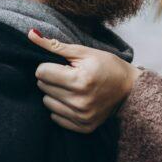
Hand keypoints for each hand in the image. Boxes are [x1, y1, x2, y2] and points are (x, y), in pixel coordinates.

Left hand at [27, 29, 141, 132]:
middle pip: (43, 87)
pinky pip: (56, 118)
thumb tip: (31, 34)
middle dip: (52, 78)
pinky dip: (61, 108)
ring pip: (47, 103)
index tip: (63, 66)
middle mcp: (80, 101)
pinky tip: (73, 100)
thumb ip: (56, 45)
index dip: (49, 66)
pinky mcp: (83, 127)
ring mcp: (82, 116)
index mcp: (80, 80)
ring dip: (54, 93)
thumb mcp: (84, 52)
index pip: (42, 72)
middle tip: (68, 76)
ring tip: (71, 88)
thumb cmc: (108, 66)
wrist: (130, 89)